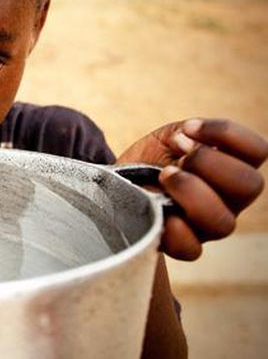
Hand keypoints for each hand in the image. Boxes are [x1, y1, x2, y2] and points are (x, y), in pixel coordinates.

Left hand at [118, 119, 267, 259]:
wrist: (121, 184)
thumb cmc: (150, 160)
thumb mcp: (167, 137)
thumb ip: (185, 133)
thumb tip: (188, 140)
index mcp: (232, 166)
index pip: (256, 151)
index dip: (226, 134)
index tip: (188, 128)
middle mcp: (229, 199)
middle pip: (250, 186)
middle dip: (208, 163)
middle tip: (177, 159)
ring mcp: (209, 225)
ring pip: (223, 222)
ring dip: (190, 192)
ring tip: (164, 176)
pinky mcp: (183, 244)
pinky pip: (191, 248)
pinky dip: (175, 229)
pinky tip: (158, 208)